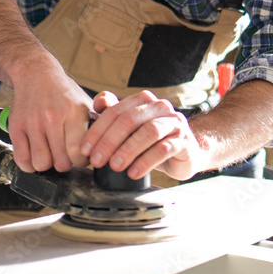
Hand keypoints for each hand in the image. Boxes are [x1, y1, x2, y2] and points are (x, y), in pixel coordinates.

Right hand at [7, 64, 94, 173]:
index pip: (78, 151)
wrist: (36, 75)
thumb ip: (104, 121)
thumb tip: (115, 139)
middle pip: (61, 162)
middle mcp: (53, 116)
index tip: (81, 156)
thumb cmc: (65, 95)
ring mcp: (32, 122)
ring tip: (51, 152)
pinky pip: (23, 160)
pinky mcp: (16, 127)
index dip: (81, 160)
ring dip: (48, 163)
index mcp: (74, 111)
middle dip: (66, 163)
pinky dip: (30, 164)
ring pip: (41, 164)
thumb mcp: (88, 103)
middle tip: (66, 153)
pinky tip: (36, 153)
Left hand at [80, 91, 211, 180]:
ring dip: (128, 150)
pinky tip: (133, 173)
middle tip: (97, 160)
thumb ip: (114, 113)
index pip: (115, 111)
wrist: (188, 152)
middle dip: (109, 141)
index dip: (97, 131)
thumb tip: (99, 102)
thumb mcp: (132, 128)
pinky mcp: (184, 140)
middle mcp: (160, 107)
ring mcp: (174, 122)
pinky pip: (163, 149)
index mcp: (144, 100)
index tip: (85, 150)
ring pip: (148, 132)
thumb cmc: (155, 140)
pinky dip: (145, 161)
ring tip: (115, 167)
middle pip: (130, 120)